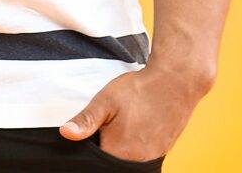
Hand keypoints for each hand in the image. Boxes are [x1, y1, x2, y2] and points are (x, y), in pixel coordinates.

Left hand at [59, 64, 208, 162]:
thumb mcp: (107, 99)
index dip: (94, 146)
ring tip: (129, 122)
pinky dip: (138, 145)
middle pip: (113, 161)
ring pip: (128, 160)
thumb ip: (86, 119)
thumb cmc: (140, 88)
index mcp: (117, 152)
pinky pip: (144, 156)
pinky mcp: (163, 151)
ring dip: (124, 147)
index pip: (96, 160)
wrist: (177, 80)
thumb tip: (65, 134)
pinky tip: (140, 126)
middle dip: (109, 147)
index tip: (100, 130)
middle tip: (116, 122)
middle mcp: (135, 162)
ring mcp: (152, 157)